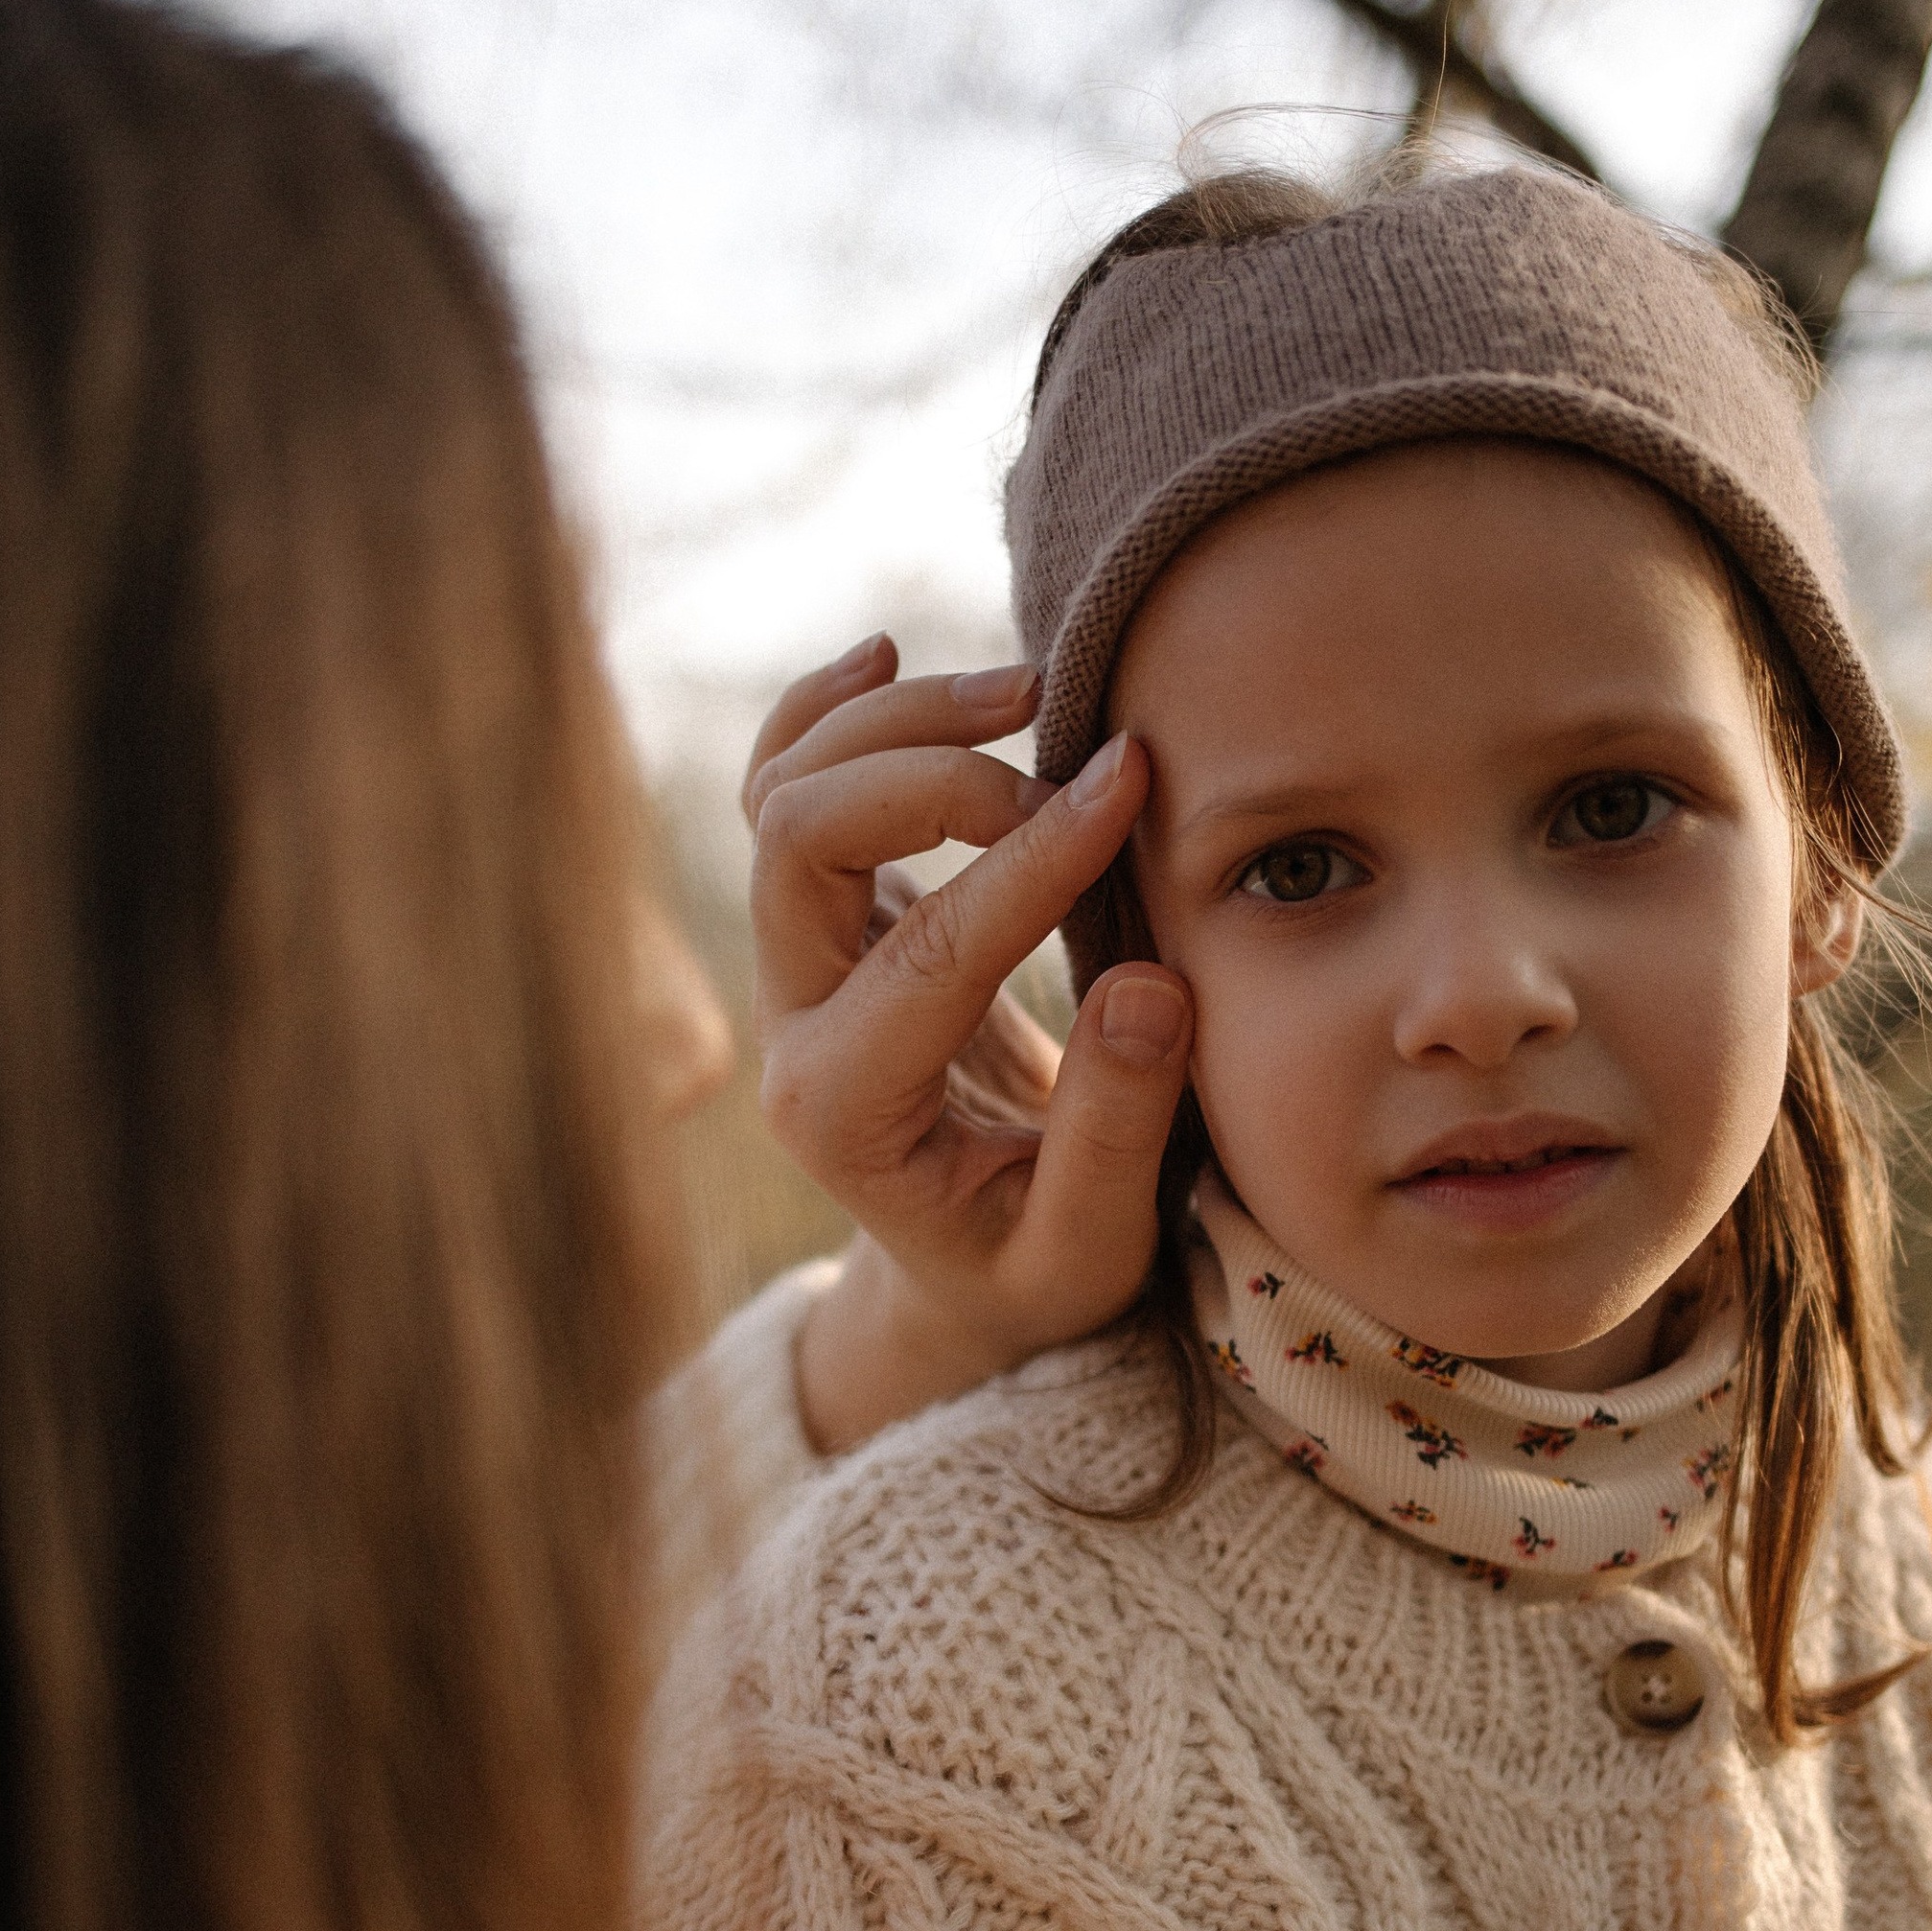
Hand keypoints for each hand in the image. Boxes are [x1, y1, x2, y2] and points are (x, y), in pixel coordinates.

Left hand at [743, 634, 1191, 1455]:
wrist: (965, 1276)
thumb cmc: (1037, 1267)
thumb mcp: (1091, 1244)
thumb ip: (1115, 1130)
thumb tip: (1149, 986)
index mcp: (843, 1112)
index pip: (927, 951)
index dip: (1030, 859)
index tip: (1131, 786)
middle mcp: (793, 1027)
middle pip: (797, 839)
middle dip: (929, 770)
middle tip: (1065, 748)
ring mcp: (796, 966)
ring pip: (782, 793)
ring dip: (893, 720)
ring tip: (1026, 691)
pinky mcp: (827, 922)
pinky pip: (782, 788)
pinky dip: (825, 714)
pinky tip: (886, 654)